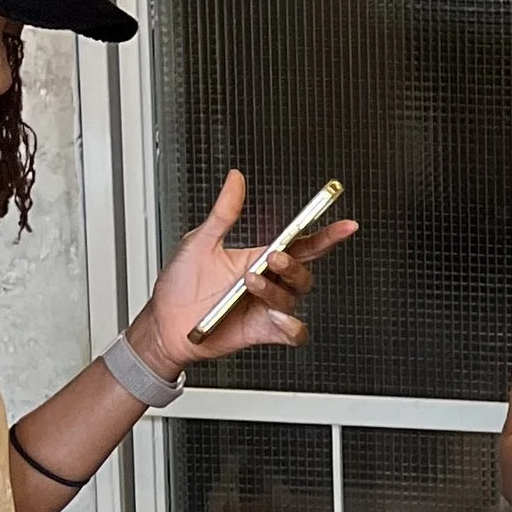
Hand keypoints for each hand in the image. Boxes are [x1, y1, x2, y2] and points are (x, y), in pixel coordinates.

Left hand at [145, 168, 358, 369]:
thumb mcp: (200, 241)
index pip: (301, 244)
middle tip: (273, 257)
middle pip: (302, 271)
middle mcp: (268, 282)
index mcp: (259, 257)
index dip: (327, 234)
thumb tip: (235, 180)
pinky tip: (277, 318)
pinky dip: (292, 327)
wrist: (165, 324)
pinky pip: (294, 332)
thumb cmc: (181, 285)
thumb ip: (224, 212)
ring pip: (293, 298)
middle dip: (293, 263)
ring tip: (249, 283)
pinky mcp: (263, 331)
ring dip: (275, 289)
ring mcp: (267, 308)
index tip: (345, 224)